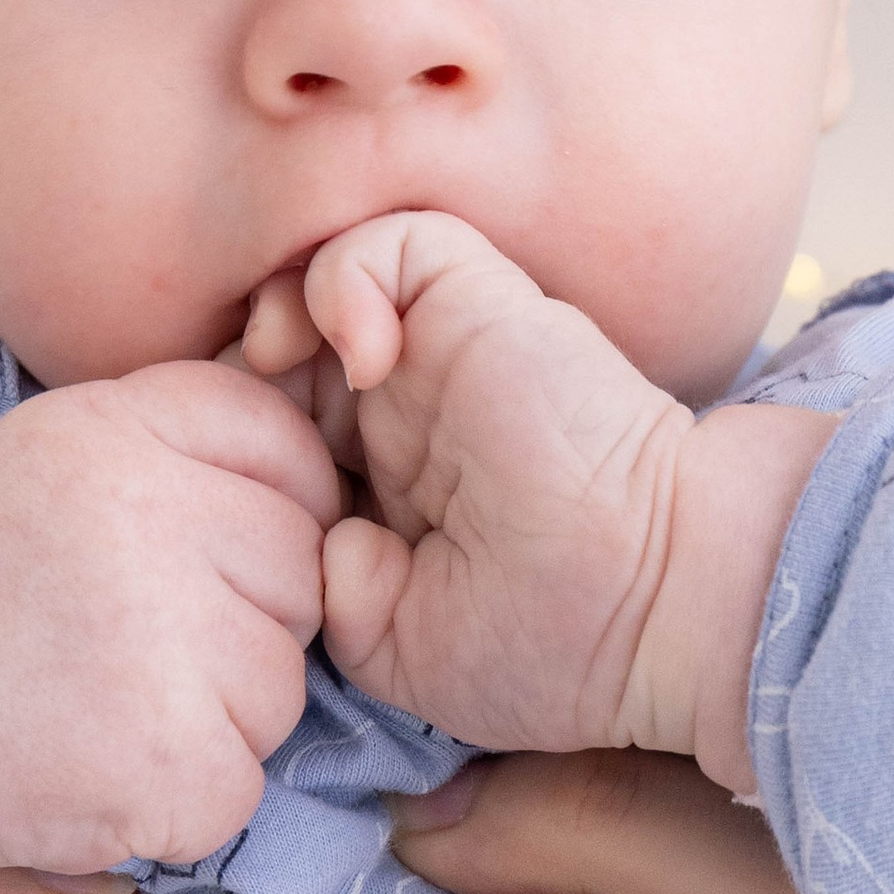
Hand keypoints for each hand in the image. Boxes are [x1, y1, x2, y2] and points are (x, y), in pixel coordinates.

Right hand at [0, 364, 341, 893]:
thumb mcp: (60, 457)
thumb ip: (178, 439)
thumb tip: (325, 473)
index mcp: (119, 432)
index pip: (285, 450)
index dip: (271, 510)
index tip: (205, 556)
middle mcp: (147, 520)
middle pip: (301, 572)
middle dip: (243, 621)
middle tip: (130, 646)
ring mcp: (162, 645)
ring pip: (281, 686)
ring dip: (217, 715)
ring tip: (105, 704)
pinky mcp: (167, 761)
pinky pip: (241, 783)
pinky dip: (185, 797)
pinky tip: (100, 767)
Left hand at [243, 210, 825, 789]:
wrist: (661, 601)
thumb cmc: (562, 644)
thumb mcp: (404, 651)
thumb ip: (336, 593)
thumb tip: (320, 531)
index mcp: (397, 488)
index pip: (283, 429)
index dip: (239, 439)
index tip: (232, 483)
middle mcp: (414, 412)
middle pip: (287, 349)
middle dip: (240, 373)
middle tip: (235, 419)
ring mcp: (448, 353)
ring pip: (325, 279)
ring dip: (281, 312)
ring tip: (279, 367)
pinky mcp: (482, 304)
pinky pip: (388, 242)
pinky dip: (344, 279)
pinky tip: (361, 353)